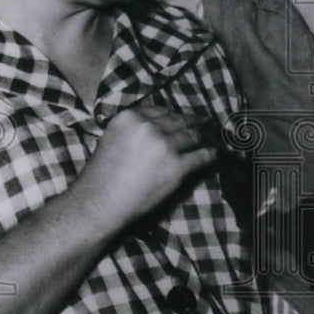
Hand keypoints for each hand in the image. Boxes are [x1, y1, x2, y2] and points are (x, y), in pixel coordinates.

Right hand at [70, 106, 216, 234]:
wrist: (99, 202)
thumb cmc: (100, 177)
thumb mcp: (111, 139)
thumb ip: (133, 130)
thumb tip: (155, 129)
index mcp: (129, 117)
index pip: (160, 111)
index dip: (174, 116)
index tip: (182, 119)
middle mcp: (148, 126)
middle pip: (178, 121)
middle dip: (193, 122)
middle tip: (205, 123)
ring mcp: (164, 146)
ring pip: (192, 136)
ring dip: (204, 136)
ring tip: (212, 137)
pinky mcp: (176, 166)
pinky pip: (200, 156)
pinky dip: (210, 154)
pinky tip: (214, 153)